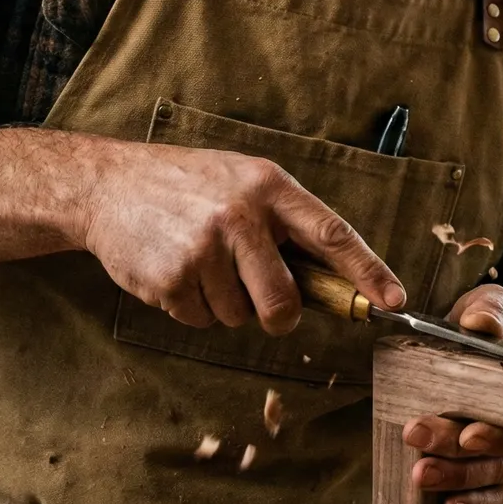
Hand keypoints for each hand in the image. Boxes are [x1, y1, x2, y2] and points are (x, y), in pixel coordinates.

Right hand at [77, 139, 404, 334]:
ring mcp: (203, 248)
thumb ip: (284, 223)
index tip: (393, 299)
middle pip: (284, 301)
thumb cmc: (185, 186)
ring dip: (224, 304)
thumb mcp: (242, 182)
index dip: (367, 271)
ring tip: (200, 263)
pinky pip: (201, 321)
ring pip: (240, 317)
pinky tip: (176, 272)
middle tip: (260, 300)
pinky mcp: (171, 278)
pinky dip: (192, 308)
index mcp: (267, 186)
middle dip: (278, 314)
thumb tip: (330, 283)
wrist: (108, 185)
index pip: (332, 235)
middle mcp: (239, 215)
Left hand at [402, 285, 502, 503]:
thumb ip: (493, 310)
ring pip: (501, 476)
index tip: (468, 433)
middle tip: (416, 439)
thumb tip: (480, 323)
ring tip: (420, 476)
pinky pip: (502, 495)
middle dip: (460, 451)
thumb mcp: (502, 304)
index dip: (502, 429)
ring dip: (460, 479)